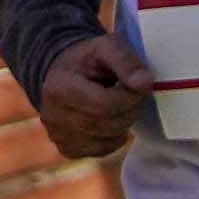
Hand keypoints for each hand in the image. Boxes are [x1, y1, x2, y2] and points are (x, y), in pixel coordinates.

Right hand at [36, 33, 150, 163]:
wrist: (63, 75)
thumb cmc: (88, 60)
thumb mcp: (107, 48)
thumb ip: (126, 62)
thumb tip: (145, 83)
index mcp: (59, 89)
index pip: (107, 105)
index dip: (130, 97)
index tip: (135, 84)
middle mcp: (52, 117)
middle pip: (110, 124)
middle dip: (130, 109)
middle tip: (129, 94)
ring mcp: (58, 137)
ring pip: (110, 139)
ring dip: (124, 122)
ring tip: (117, 104)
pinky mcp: (68, 150)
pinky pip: (104, 150)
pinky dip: (115, 136)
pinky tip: (108, 119)